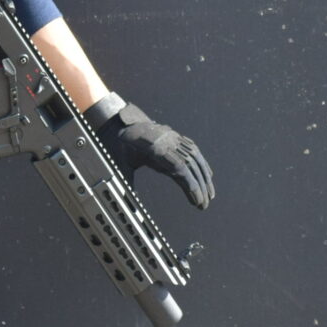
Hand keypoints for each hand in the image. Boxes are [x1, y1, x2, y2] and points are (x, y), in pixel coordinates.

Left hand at [89, 93, 214, 209]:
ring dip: (204, 176)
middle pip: (190, 164)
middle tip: (204, 205)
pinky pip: (193, 150)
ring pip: (195, 157)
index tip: (197, 200)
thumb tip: (127, 204)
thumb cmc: (117, 144)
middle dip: (200, 186)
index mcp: (154, 148)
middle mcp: (167, 141)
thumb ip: (125, 183)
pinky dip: (202, 163)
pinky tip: (207, 175)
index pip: (179, 168)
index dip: (190, 185)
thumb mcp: (117, 164)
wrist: (118, 121)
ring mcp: (172, 138)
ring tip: (210, 195)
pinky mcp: (174, 137)